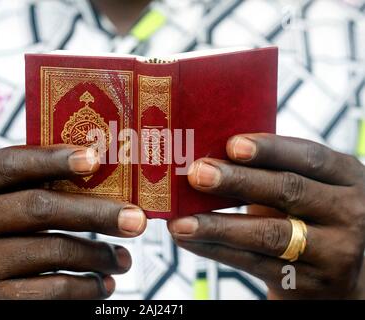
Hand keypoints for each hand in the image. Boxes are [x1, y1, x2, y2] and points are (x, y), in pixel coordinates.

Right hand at [0, 145, 145, 298]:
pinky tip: (104, 283)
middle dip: (97, 213)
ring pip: (55, 250)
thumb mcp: (1, 196)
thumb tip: (101, 166)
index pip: (13, 164)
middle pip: (41, 208)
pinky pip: (54, 289)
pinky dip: (87, 286)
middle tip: (136, 218)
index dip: (55, 159)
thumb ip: (36, 179)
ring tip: (124, 258)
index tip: (96, 158)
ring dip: (99, 254)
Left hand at [168, 133, 364, 298]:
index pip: (309, 157)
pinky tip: (189, 239)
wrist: (335, 278)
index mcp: (346, 178)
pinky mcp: (309, 283)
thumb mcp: (304, 188)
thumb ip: (270, 171)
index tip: (232, 144)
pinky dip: (215, 251)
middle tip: (198, 174)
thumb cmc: (307, 218)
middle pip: (289, 191)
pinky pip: (254, 264)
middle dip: (238, 181)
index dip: (270, 149)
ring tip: (181, 220)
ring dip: (218, 225)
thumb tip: (207, 155)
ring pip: (269, 235)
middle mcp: (349, 213)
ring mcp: (334, 252)